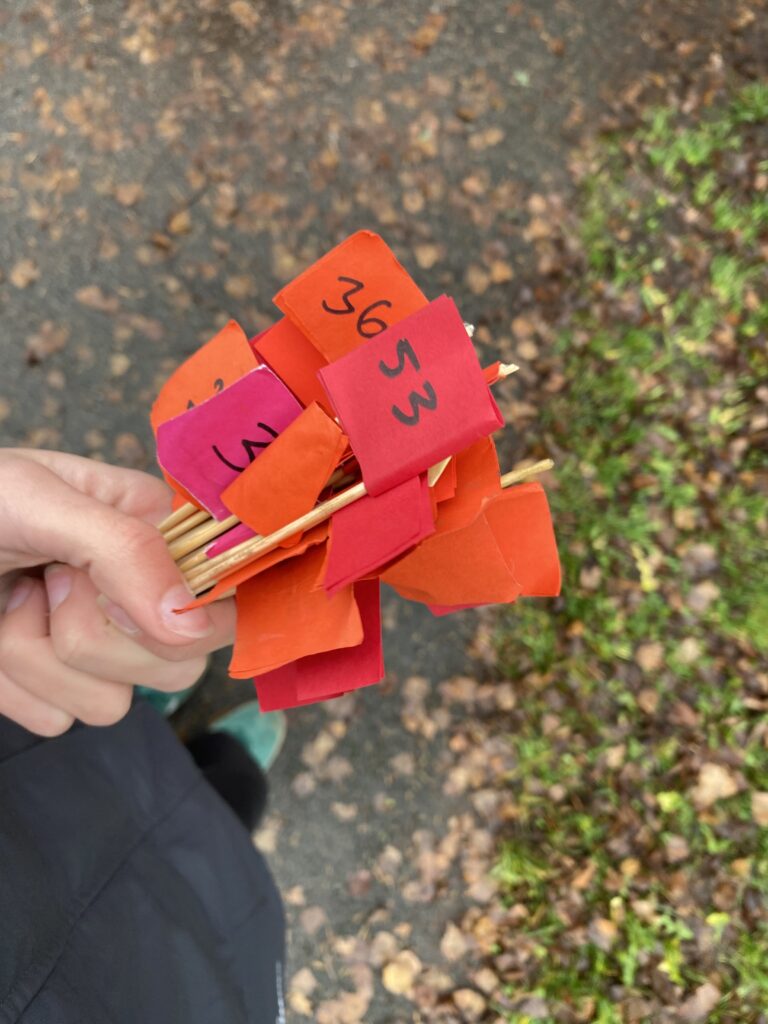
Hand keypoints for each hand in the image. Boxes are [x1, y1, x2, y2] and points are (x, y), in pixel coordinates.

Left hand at [0, 449, 234, 735]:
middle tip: (44, 582)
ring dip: (38, 659)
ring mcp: (101, 645)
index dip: (168, 606)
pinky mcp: (56, 688)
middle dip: (90, 633)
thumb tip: (192, 624)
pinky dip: (14, 686)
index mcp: (155, 531)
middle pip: (178, 661)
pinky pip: (61, 720)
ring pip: (117, 702)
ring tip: (10, 603)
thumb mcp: (37, 500)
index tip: (95, 582)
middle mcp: (143, 592)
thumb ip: (124, 550)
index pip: (223, 594)